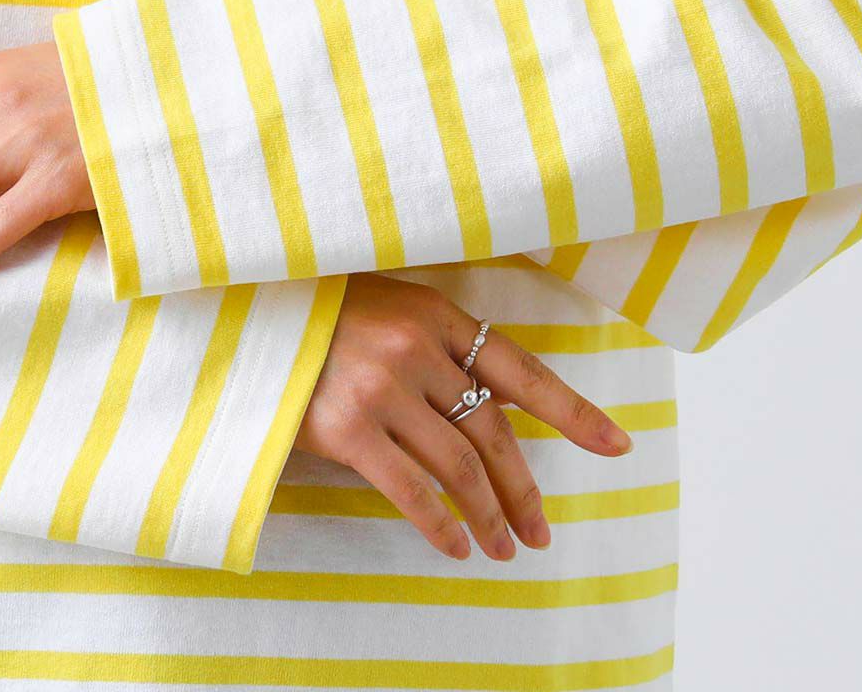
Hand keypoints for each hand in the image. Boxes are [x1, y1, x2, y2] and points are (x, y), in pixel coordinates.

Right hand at [296, 274, 631, 562]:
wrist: (245, 316)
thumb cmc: (322, 315)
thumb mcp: (390, 312)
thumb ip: (439, 353)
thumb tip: (497, 417)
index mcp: (435, 314)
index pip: (521, 371)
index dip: (573, 413)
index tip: (616, 446)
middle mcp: (416, 349)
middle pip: (494, 433)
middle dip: (525, 491)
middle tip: (541, 532)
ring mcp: (380, 387)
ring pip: (459, 467)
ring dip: (488, 518)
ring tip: (502, 550)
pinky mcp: (346, 428)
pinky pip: (410, 490)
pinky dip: (440, 524)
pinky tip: (455, 547)